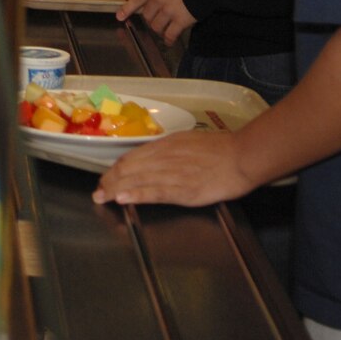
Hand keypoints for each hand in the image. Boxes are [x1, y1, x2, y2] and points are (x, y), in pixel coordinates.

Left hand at [93, 130, 254, 207]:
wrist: (242, 156)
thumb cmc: (220, 149)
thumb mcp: (187, 141)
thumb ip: (167, 150)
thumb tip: (150, 158)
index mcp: (165, 145)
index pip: (131, 157)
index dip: (114, 169)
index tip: (105, 178)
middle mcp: (165, 158)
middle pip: (129, 169)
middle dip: (109, 181)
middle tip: (98, 193)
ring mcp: (173, 174)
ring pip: (137, 180)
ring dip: (116, 189)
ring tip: (102, 197)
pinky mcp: (185, 190)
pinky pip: (155, 192)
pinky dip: (136, 195)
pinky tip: (122, 198)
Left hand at [117, 0, 194, 42]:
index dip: (127, 9)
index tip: (120, 17)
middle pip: (147, 15)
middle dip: (150, 19)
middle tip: (156, 20)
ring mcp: (168, 11)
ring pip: (156, 26)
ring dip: (158, 30)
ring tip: (163, 30)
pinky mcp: (180, 21)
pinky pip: (170, 34)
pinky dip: (168, 39)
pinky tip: (169, 41)